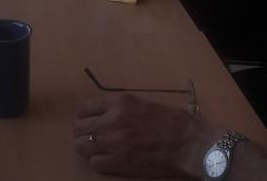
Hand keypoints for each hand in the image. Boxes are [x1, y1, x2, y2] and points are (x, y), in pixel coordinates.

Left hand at [73, 94, 215, 177]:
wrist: (188, 144)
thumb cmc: (172, 122)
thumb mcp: (143, 103)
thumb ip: (121, 107)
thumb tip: (105, 113)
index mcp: (119, 103)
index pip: (84, 109)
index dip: (84, 117)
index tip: (89, 122)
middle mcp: (111, 121)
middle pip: (78, 128)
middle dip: (82, 133)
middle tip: (91, 138)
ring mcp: (113, 143)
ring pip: (81, 147)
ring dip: (88, 149)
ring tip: (97, 150)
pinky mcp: (118, 163)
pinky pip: (94, 163)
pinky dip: (99, 162)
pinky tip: (109, 160)